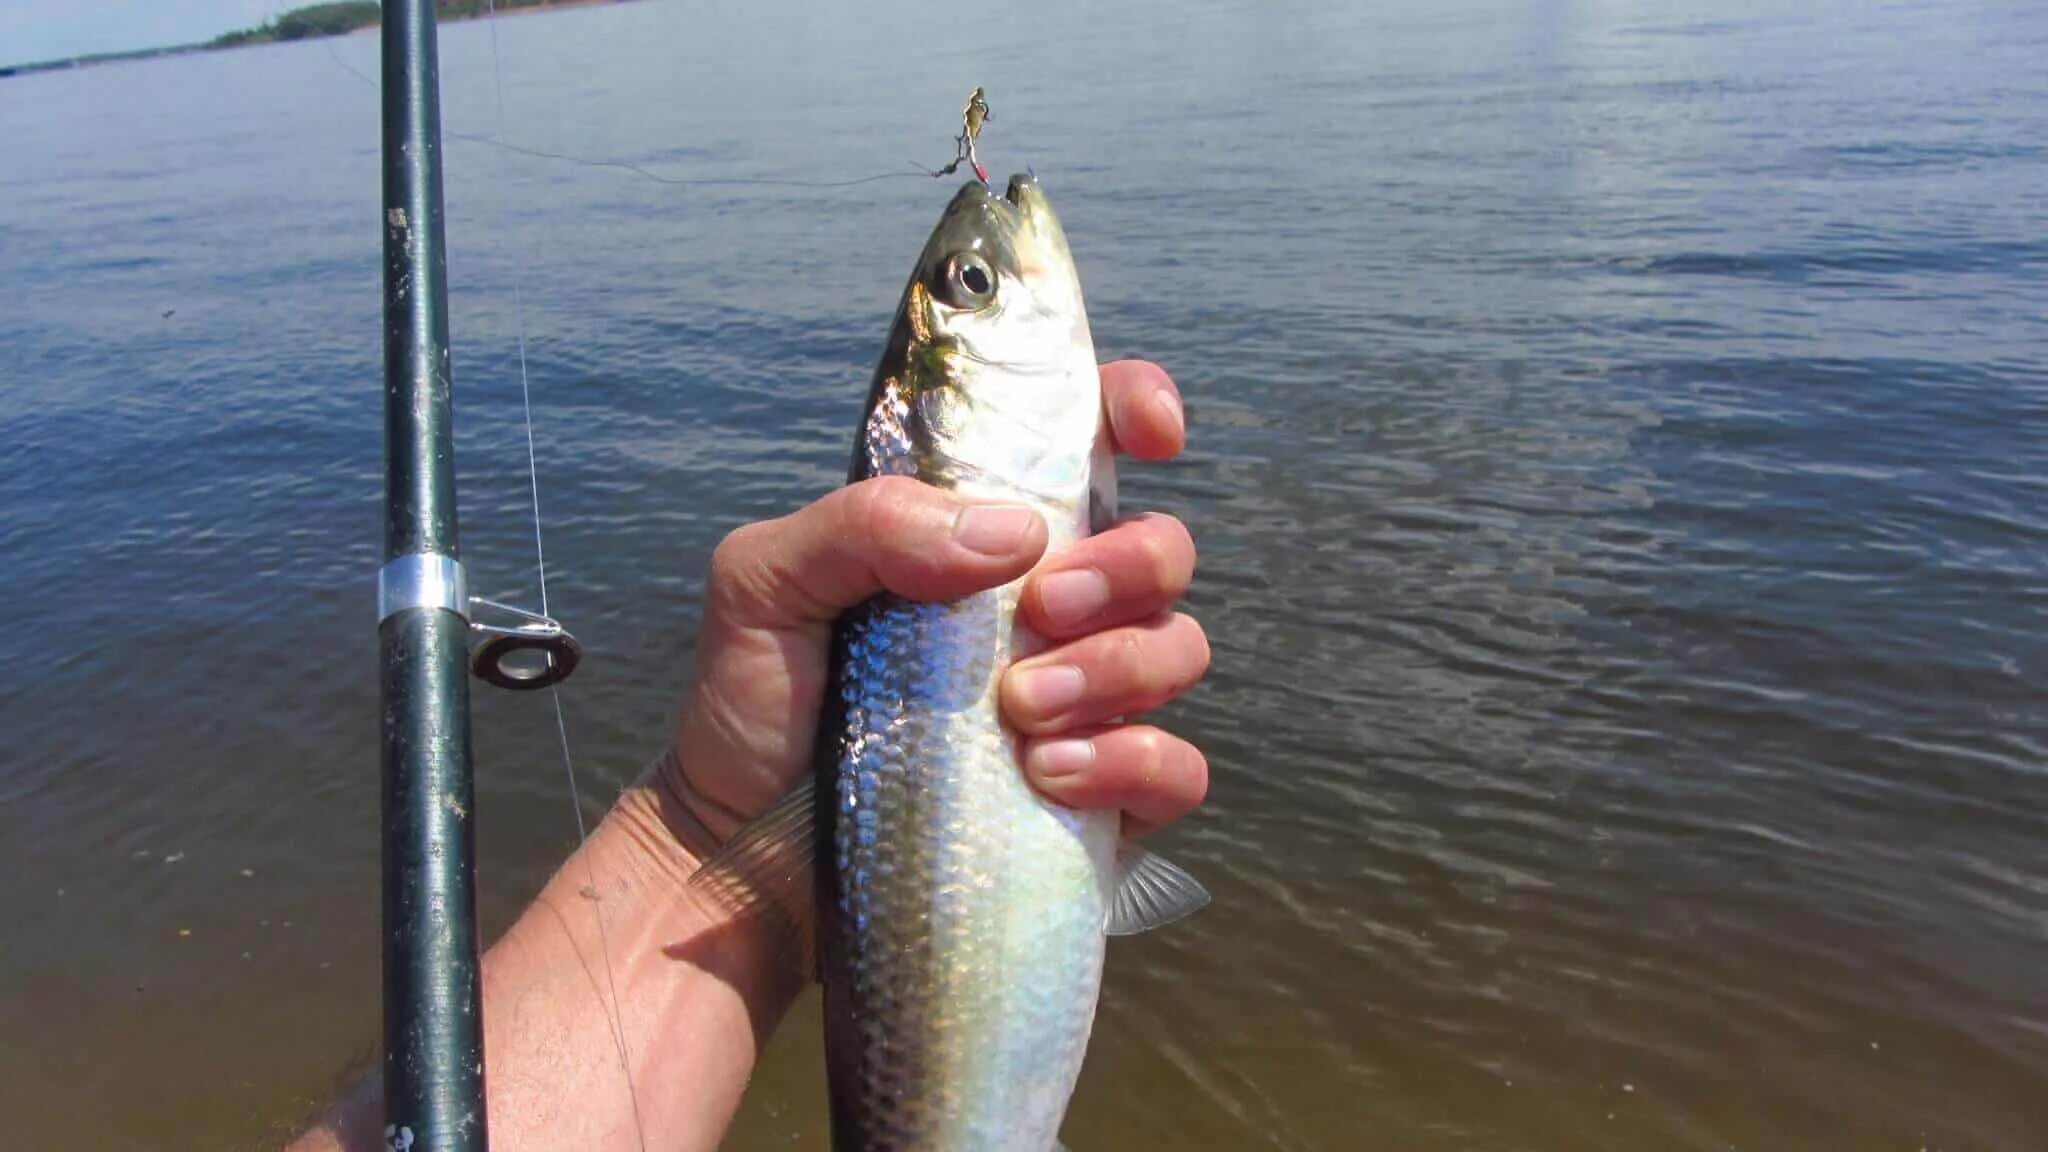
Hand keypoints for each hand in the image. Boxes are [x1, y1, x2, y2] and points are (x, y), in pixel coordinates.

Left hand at [656, 360, 1208, 853]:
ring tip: (1018, 709)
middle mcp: (1049, 608)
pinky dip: (1129, 762)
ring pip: (1178, 649)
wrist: (740, 854)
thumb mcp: (767, 580)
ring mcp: (1084, 704)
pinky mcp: (1099, 801)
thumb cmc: (755, 702)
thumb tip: (1012, 534)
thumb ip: (867, 523)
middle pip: (1161, 547)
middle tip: (1038, 611)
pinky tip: (1045, 775)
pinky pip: (1175, 770)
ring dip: (1115, 668)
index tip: (1147, 431)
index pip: (1088, 441)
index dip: (1135, 408)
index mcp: (981, 532)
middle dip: (1125, 566)